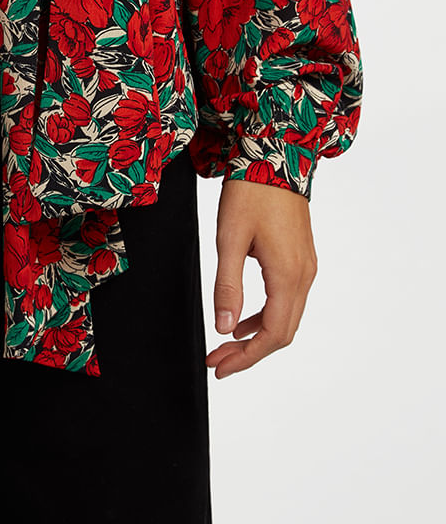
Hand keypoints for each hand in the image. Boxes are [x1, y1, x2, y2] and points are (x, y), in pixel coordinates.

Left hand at [206, 177, 317, 378]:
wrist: (276, 155)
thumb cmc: (251, 193)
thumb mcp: (230, 238)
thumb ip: (228, 285)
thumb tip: (224, 328)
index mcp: (287, 275)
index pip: (272, 335)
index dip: (246, 358)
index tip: (219, 368)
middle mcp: (304, 275)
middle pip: (282, 333)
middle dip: (249, 353)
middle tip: (217, 361)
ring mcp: (306, 266)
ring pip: (287, 317)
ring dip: (257, 336)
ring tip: (225, 343)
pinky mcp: (301, 257)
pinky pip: (287, 299)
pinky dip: (265, 315)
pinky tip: (243, 317)